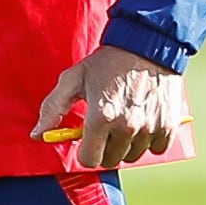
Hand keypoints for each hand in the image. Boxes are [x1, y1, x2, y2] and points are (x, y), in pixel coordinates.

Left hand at [31, 44, 186, 170]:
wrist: (146, 44)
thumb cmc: (107, 62)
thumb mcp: (74, 79)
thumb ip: (53, 108)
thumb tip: (37, 135)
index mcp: (100, 118)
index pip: (90, 160)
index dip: (86, 151)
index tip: (88, 139)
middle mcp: (126, 127)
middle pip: (111, 160)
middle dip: (105, 147)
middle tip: (107, 126)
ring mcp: (149, 128)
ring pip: (133, 155)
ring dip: (127, 144)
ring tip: (125, 120)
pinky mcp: (168, 125)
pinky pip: (156, 149)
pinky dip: (150, 140)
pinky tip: (144, 121)